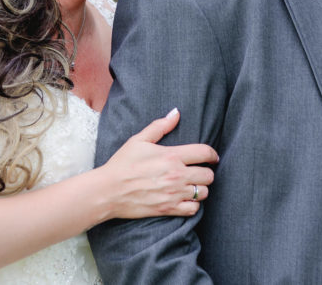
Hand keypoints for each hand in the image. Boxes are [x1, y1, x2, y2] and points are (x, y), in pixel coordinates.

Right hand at [99, 108, 218, 219]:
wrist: (109, 190)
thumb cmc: (122, 164)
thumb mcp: (139, 140)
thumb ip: (160, 126)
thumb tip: (176, 113)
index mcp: (171, 156)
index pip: (205, 153)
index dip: (212, 154)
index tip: (212, 157)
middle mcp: (176, 175)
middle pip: (208, 175)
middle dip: (206, 172)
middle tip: (199, 172)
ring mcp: (174, 193)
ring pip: (203, 192)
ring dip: (200, 188)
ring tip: (192, 186)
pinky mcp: (169, 209)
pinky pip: (194, 209)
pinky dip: (193, 204)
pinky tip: (185, 199)